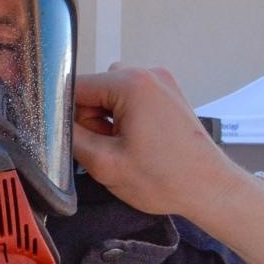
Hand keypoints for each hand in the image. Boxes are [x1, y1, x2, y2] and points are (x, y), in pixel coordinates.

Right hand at [71, 66, 240, 220]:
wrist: (210, 189)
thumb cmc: (165, 179)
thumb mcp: (104, 163)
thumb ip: (71, 138)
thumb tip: (52, 124)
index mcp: (131, 83)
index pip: (75, 87)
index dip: (65, 116)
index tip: (72, 141)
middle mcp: (148, 74)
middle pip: (94, 91)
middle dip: (92, 122)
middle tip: (109, 151)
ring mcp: (162, 84)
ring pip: (111, 98)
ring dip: (108, 123)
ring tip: (125, 150)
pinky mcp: (168, 97)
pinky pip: (131, 102)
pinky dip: (125, 122)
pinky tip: (137, 145)